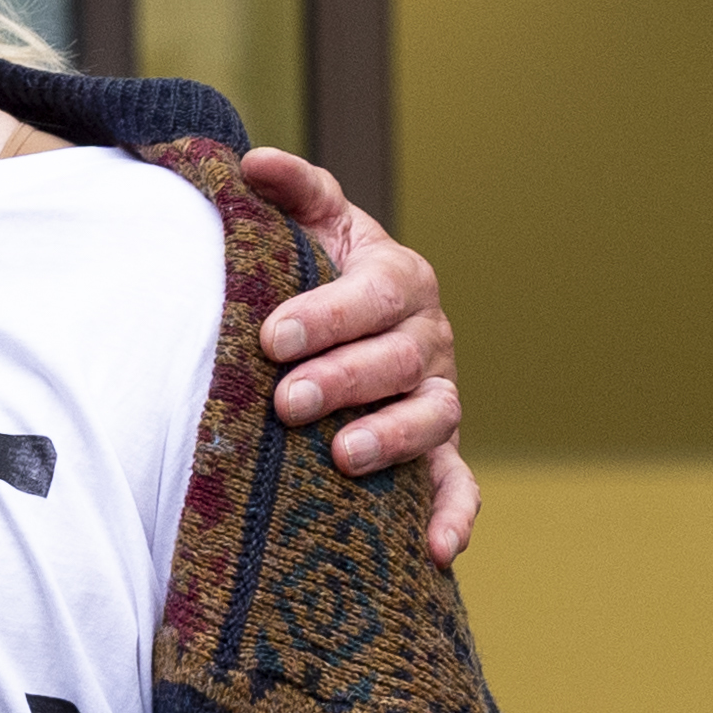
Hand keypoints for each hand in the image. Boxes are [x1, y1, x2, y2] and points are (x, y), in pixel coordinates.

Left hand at [233, 148, 474, 563]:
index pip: (369, 295)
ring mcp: (437, 396)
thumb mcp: (309, 226)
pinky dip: (454, 516)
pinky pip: (459, 485)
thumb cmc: (317, 272)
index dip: (324, 315)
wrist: (343, 321)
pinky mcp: (440, 451)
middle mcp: (427, 338)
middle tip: (286, 401)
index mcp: (397, 278)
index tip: (271, 336)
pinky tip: (435, 551)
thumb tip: (253, 161)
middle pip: (396, 360)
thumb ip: (290, 192)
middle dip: (342, 380)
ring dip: (390, 439)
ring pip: (430, 419)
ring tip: (342, 455)